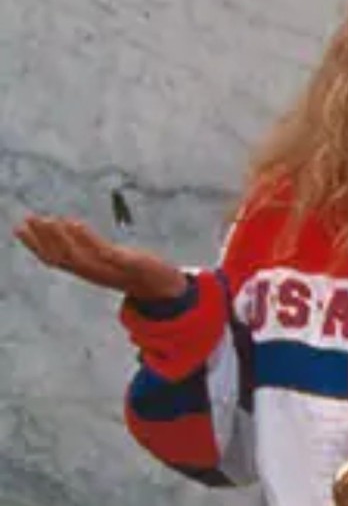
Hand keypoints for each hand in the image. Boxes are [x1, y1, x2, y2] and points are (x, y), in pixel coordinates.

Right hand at [13, 215, 187, 299]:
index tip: (19, 228)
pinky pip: (103, 252)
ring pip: (78, 256)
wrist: (167, 289)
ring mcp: (111, 269)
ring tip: (47, 220)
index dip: (35, 246)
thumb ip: (94, 250)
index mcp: (89, 271)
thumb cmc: (138, 272)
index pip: (56, 259)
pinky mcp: (129, 264)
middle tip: (28, 220)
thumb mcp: (111, 260)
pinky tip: (73, 223)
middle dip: (42, 239)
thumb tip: (76, 234)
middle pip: (62, 258)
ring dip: (60, 238)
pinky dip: (86, 238)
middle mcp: (95, 272)